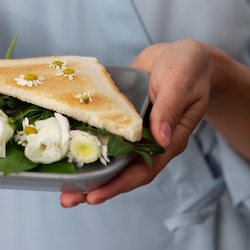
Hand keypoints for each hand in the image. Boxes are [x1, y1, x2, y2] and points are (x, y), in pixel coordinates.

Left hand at [60, 39, 212, 206]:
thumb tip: (158, 137)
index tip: (94, 196)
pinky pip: (105, 130)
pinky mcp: (124, 114)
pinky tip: (67, 142)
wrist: (181, 51)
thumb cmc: (188, 66)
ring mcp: (136, 128)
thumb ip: (169, 108)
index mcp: (169, 138)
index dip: (118, 184)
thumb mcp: (180, 84)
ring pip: (110, 153)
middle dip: (96, 185)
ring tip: (61, 182)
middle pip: (122, 169)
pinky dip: (87, 137)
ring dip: (88, 166)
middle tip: (67, 198)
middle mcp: (151, 138)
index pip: (143, 170)